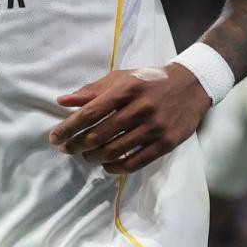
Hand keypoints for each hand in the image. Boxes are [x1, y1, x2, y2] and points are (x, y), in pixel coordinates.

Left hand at [50, 65, 211, 174]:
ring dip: (94, 157)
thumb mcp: (121, 78)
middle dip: (77, 145)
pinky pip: (135, 162)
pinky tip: (106, 165)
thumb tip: (62, 101)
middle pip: (100, 134)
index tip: (55, 138)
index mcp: (127, 88)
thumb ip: (92, 91)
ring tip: (86, 156)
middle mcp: (140, 108)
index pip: (90, 113)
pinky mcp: (166, 143)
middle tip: (67, 149)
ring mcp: (155, 127)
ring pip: (115, 150)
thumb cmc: (149, 81)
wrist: (191, 85)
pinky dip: (116, 167)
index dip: (68, 128)